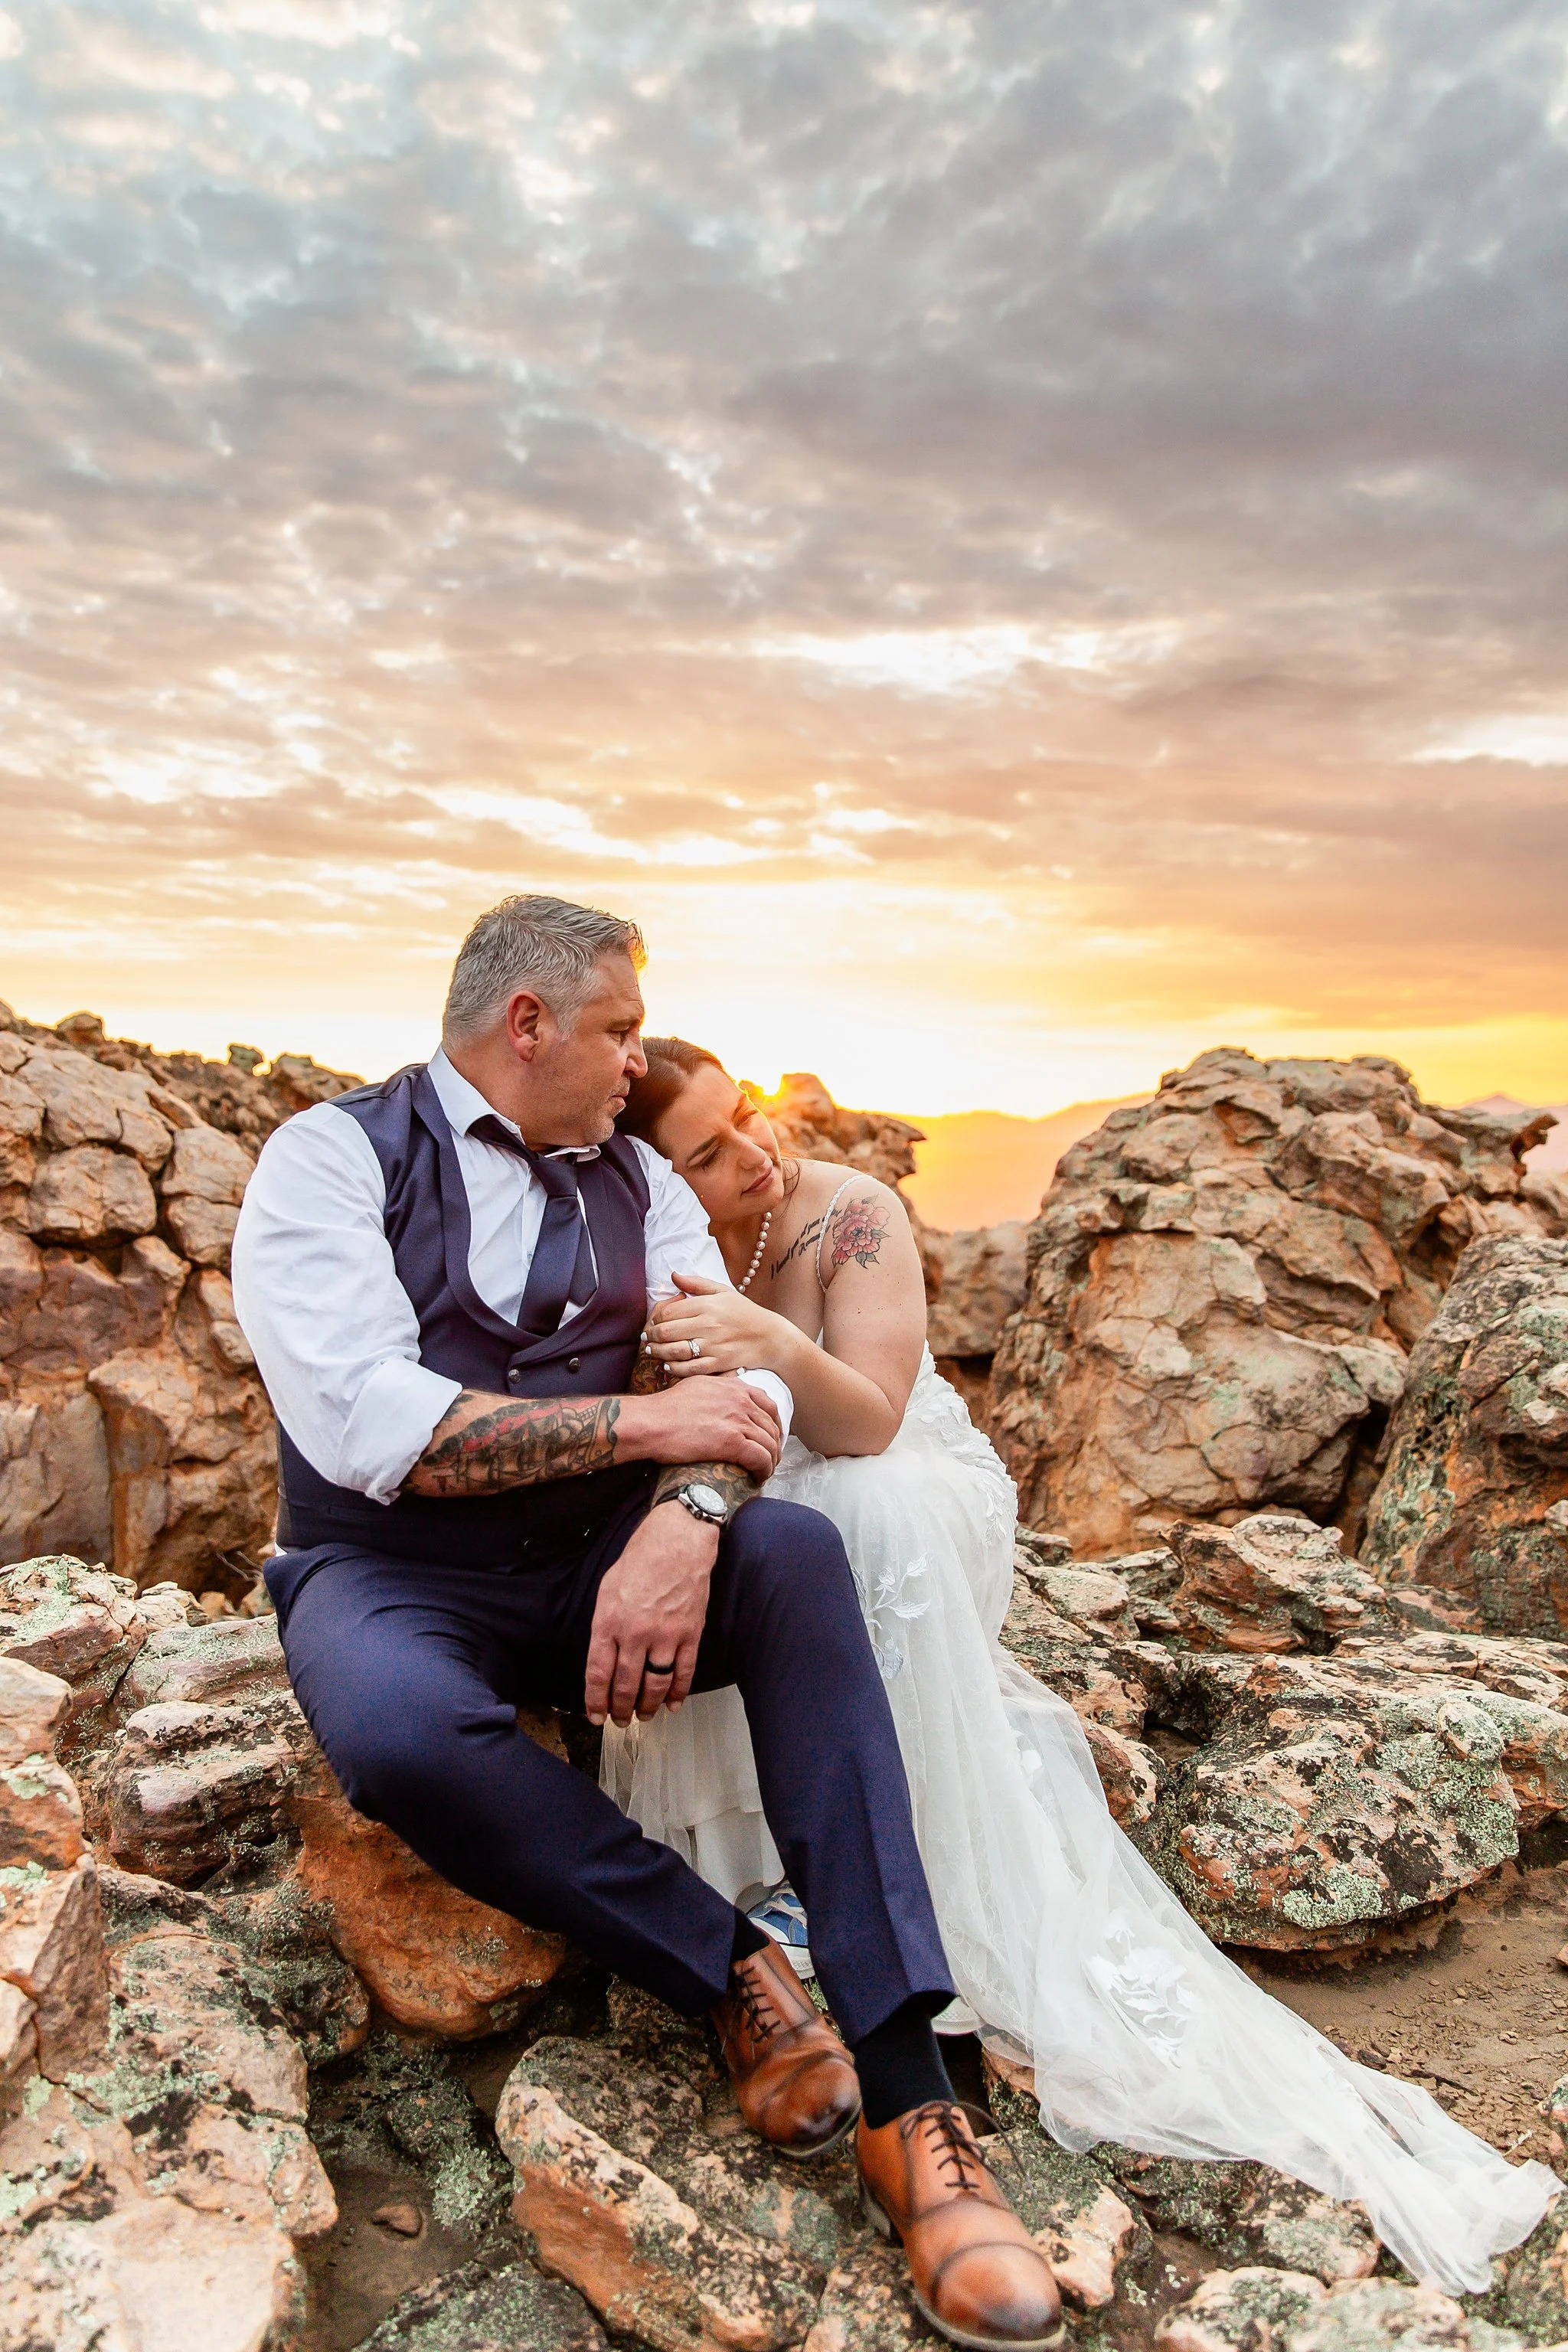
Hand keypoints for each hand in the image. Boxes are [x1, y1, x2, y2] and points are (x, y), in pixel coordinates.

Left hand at [585, 1506, 716, 1724]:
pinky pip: (683, 1673)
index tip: (595, 1716)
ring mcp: (665, 1635)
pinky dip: (678, 1693)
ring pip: (654, 1685)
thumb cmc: (640, 1560)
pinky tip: (672, 1704)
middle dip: (621, 1709)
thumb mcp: (607, 1589)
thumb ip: (604, 1625)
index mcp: (609, 1621)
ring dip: (647, 1706)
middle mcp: (635, 1633)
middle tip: (620, 1721)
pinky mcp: (690, 1633)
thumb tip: (604, 1657)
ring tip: (643, 1717)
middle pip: (626, 1685)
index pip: (598, 1673)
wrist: (677, 1541)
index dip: (595, 1701)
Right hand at [630, 1376, 782, 1481]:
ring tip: (764, 1472)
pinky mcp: (732, 1443)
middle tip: (770, 1459)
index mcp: (734, 1387)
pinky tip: (758, 1478)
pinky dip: (764, 1470)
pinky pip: (761, 1459)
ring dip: (771, 1461)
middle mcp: (740, 1401)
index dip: (775, 1423)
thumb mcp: (697, 1386)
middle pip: (772, 1426)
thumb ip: (716, 1390)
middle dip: (775, 1445)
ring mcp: (738, 1421)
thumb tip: (722, 1395)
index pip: (768, 1404)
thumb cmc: (665, 1408)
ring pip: (769, 1444)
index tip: (772, 1436)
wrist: (650, 1423)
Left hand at [648, 1273, 784, 1377]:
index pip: (669, 1312)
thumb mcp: (723, 1291)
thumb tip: (673, 1275)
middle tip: (647, 1339)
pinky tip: (668, 1365)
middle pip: (667, 1331)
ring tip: (653, 1352)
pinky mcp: (719, 1363)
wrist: (769, 1337)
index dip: (654, 1319)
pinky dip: (674, 1368)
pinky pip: (689, 1369)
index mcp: (707, 1305)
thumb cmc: (744, 1312)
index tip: (651, 1323)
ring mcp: (713, 1345)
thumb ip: (696, 1283)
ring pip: (675, 1351)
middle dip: (651, 1337)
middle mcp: (708, 1324)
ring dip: (658, 1353)